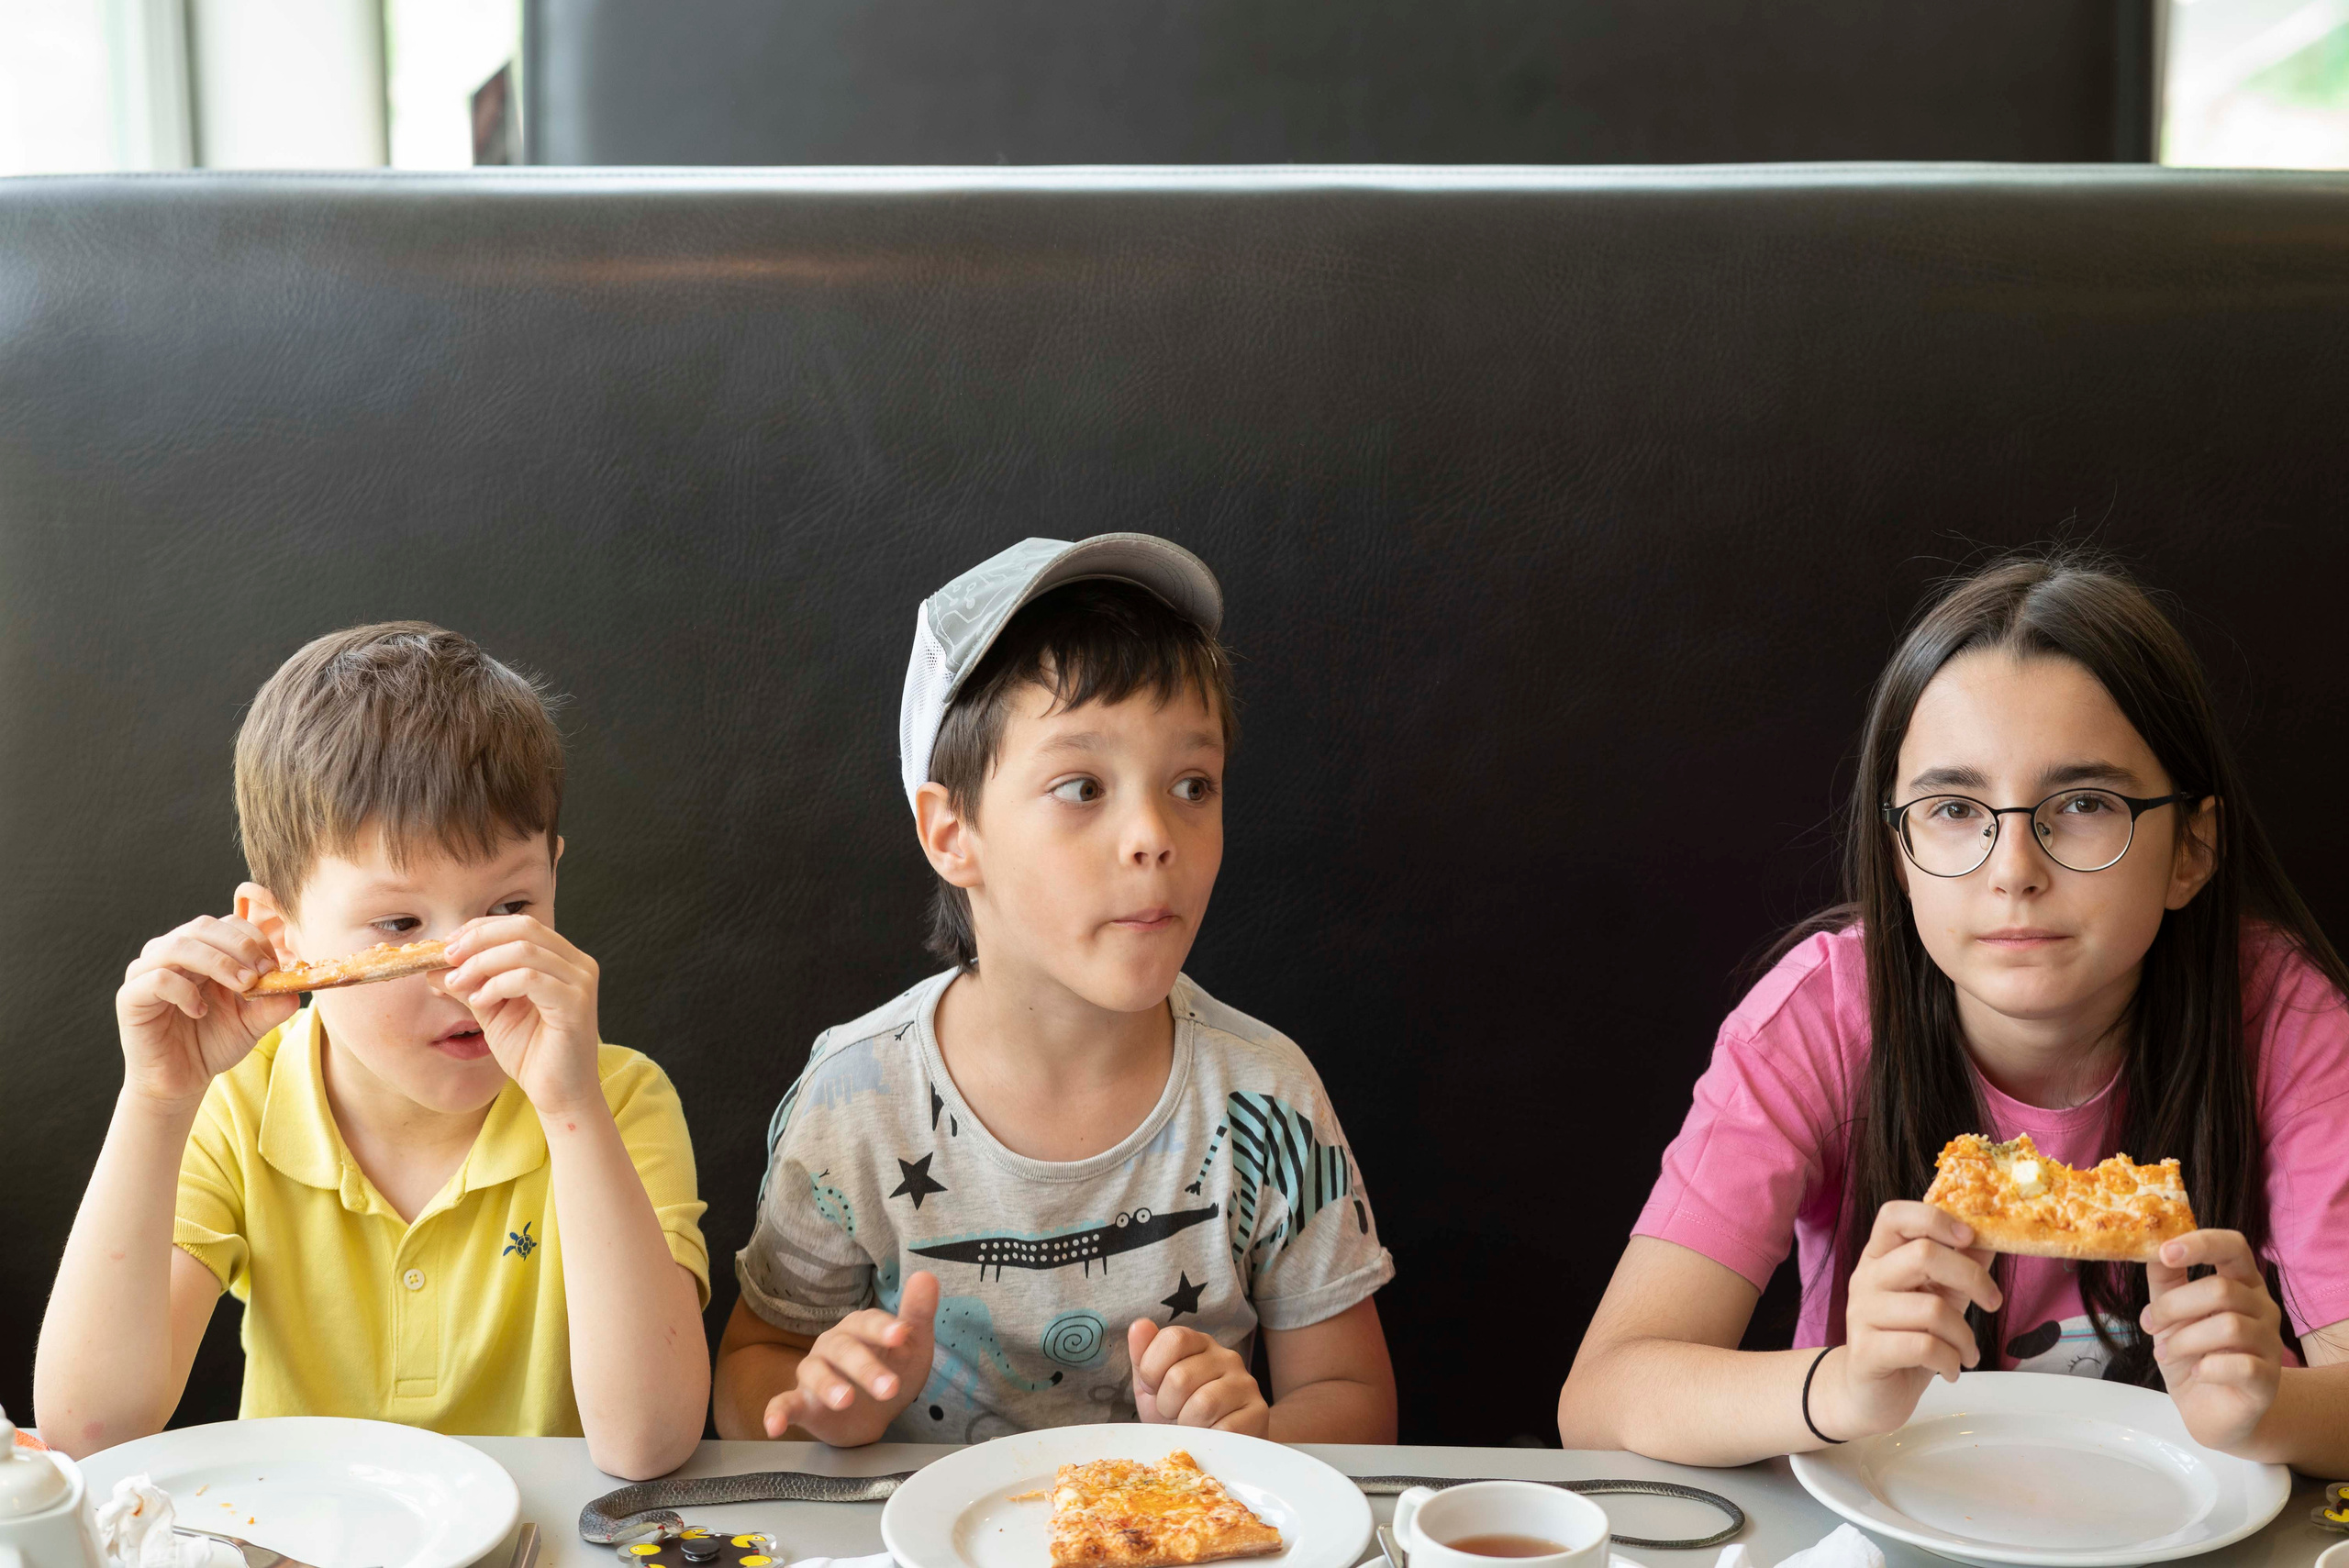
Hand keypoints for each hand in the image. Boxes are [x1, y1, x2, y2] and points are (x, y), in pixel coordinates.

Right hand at [117, 914, 296, 1106]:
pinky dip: (184, 990)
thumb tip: (297, 988)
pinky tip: (200, 1010)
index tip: (274, 965)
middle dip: (239, 946)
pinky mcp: (130, 996)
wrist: (181, 1080)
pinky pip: (156, 979)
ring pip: (178, 945)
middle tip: (260, 973)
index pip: (227, 924)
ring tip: (241, 987)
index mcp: (202, 951)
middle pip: (203, 926)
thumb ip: (273, 1003)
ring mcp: (146, 972)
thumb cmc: (213, 1044)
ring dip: (217, 962)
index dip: (253, 938)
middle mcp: (171, 954)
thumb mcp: (252, 1022)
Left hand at [440, 915, 602, 1113]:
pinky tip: (480, 1001)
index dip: (479, 928)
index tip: (446, 946)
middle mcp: (577, 963)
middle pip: (523, 927)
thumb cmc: (531, 1053)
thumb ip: (468, 985)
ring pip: (524, 949)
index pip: (518, 924)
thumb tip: (433, 965)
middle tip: (447, 957)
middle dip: (477, 939)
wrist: (558, 1095)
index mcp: (561, 958)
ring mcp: (580, 982)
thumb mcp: (491, 1010)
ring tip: (458, 984)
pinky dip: (497, 985)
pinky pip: (530, 978)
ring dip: (481, 963)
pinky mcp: (576, 1003)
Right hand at [765, 1272, 938, 1445]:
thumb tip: (926, 1277)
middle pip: (844, 1349)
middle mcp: (832, 1345)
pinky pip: (782, 1404)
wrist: (876, 1412)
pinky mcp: (802, 1403)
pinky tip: (773, 1427)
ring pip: (815, 1372)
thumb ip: (917, 1314)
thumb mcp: (913, 1345)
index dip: (883, 1327)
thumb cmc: (892, 1368)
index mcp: (859, 1327)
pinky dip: (776, 1413)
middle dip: (866, 1368)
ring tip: (845, 1400)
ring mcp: (815, 1373)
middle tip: (890, 1388)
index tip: (901, 1335)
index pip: (868, 1322)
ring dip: (828, 1385)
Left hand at [1127, 1320, 1268, 1434]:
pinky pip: (1225, 1428)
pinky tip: (1210, 1436)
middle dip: (1166, 1404)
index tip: (1153, 1388)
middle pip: (1181, 1377)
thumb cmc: (1180, 1411)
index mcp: (1199, 1342)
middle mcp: (1226, 1357)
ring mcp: (1246, 1383)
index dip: (1152, 1369)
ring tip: (1191, 1425)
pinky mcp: (1258, 1412)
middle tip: (1174, 1413)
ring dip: (1187, 1424)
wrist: (1216, 1446)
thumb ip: (1143, 1355)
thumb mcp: (1154, 1385)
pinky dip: (1209, 1439)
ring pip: (1204, 1404)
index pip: (1173, 1338)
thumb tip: (1139, 1325)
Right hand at [1825, 1201, 2002, 1440]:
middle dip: (1972, 1278)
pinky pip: (1924, 1346)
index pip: (1894, 1215)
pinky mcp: (1866, 1350)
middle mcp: (1866, 1278)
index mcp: (1880, 1257)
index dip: (1934, 1218)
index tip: (1969, 1238)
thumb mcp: (1938, 1297)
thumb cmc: (1906, 1339)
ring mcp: (1862, 1314)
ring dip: (1965, 1336)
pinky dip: (1950, 1360)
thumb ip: (1960, 1267)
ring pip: (1932, 1309)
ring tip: (1968, 1353)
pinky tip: (1950, 1370)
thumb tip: (1993, 1237)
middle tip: (1993, 1303)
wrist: (1869, 1394)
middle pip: (1923, 1254)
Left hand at [2145, 1229, 2283, 1453]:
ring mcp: (2270, 1345)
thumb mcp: (2170, 1313)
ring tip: (2166, 1352)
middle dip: (2174, 1306)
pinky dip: (2206, 1368)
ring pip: (2229, 1326)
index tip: (2165, 1252)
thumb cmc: (2191, 1353)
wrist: (2207, 1409)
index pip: (2234, 1247)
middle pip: (2221, 1290)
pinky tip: (2197, 1373)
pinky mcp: (2268, 1380)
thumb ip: (2165, 1281)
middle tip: (2150, 1324)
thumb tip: (2150, 1247)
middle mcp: (2263, 1309)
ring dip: (2184, 1339)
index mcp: (2241, 1284)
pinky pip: (2240, 1365)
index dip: (2201, 1243)